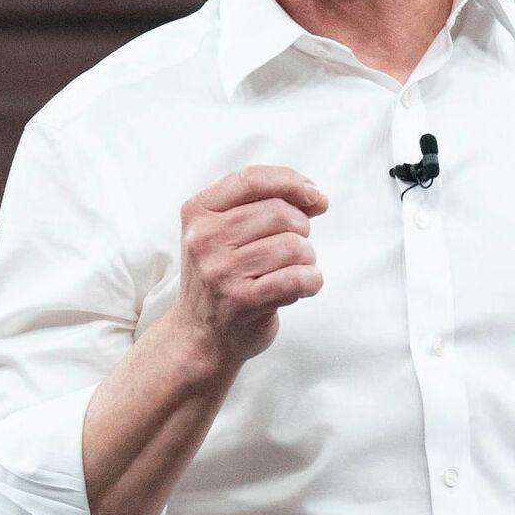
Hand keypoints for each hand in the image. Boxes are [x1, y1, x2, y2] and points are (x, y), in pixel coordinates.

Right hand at [175, 166, 327, 367]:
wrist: (200, 336)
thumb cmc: (222, 276)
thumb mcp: (225, 232)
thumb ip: (263, 205)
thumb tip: (315, 197)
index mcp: (199, 212)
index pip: (251, 179)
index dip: (291, 182)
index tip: (313, 195)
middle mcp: (205, 239)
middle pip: (278, 212)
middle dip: (300, 228)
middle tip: (294, 247)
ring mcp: (221, 272)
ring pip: (292, 246)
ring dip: (306, 258)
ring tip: (292, 270)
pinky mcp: (241, 301)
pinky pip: (296, 279)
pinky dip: (311, 281)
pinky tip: (303, 286)